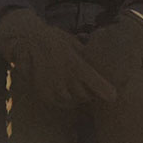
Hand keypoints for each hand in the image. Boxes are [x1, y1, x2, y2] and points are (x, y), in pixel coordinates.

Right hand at [0, 9, 114, 106]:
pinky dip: (66, 99)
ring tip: (79, 87)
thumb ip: (88, 55)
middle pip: (86, 95)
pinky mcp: (44, 94)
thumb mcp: (74, 43)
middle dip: (92, 93)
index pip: (96, 83)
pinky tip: (68, 91)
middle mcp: (65, 79)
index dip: (106, 92)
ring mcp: (54, 88)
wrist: (29, 43)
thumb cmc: (55, 40)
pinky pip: (60, 103)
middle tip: (94, 88)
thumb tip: (104, 58)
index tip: (113, 96)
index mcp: (76, 65)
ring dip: (79, 97)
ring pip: (74, 101)